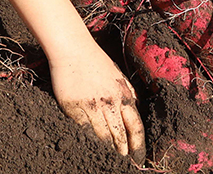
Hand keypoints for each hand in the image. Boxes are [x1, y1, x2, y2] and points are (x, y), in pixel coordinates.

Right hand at [49, 41, 145, 163]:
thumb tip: (136, 109)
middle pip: (120, 135)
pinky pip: (82, 129)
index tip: (138, 157)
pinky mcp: (74, 107)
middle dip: (123, 151)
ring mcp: (92, 106)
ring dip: (107, 148)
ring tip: (108, 155)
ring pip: (102, 136)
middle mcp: (110, 102)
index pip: (136, 127)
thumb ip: (128, 94)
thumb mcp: (119, 76)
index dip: (138, 145)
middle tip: (123, 161)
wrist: (74, 50)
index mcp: (124, 95)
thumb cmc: (97, 62)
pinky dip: (88, 138)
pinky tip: (89, 143)